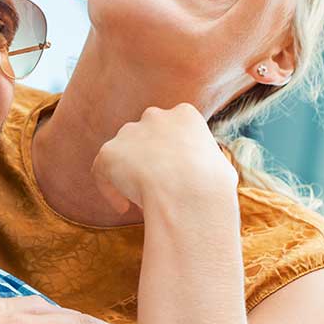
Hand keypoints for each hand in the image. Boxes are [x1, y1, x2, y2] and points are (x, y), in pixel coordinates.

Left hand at [91, 103, 237, 213]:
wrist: (189, 193)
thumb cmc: (212, 186)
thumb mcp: (221, 167)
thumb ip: (206, 162)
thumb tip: (209, 173)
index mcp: (185, 115)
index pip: (172, 131)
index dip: (170, 155)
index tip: (173, 176)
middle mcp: (154, 117)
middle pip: (144, 138)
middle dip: (146, 160)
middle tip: (154, 188)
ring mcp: (130, 132)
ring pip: (122, 155)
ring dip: (128, 175)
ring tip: (140, 201)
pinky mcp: (109, 152)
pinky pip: (103, 172)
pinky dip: (111, 191)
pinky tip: (123, 207)